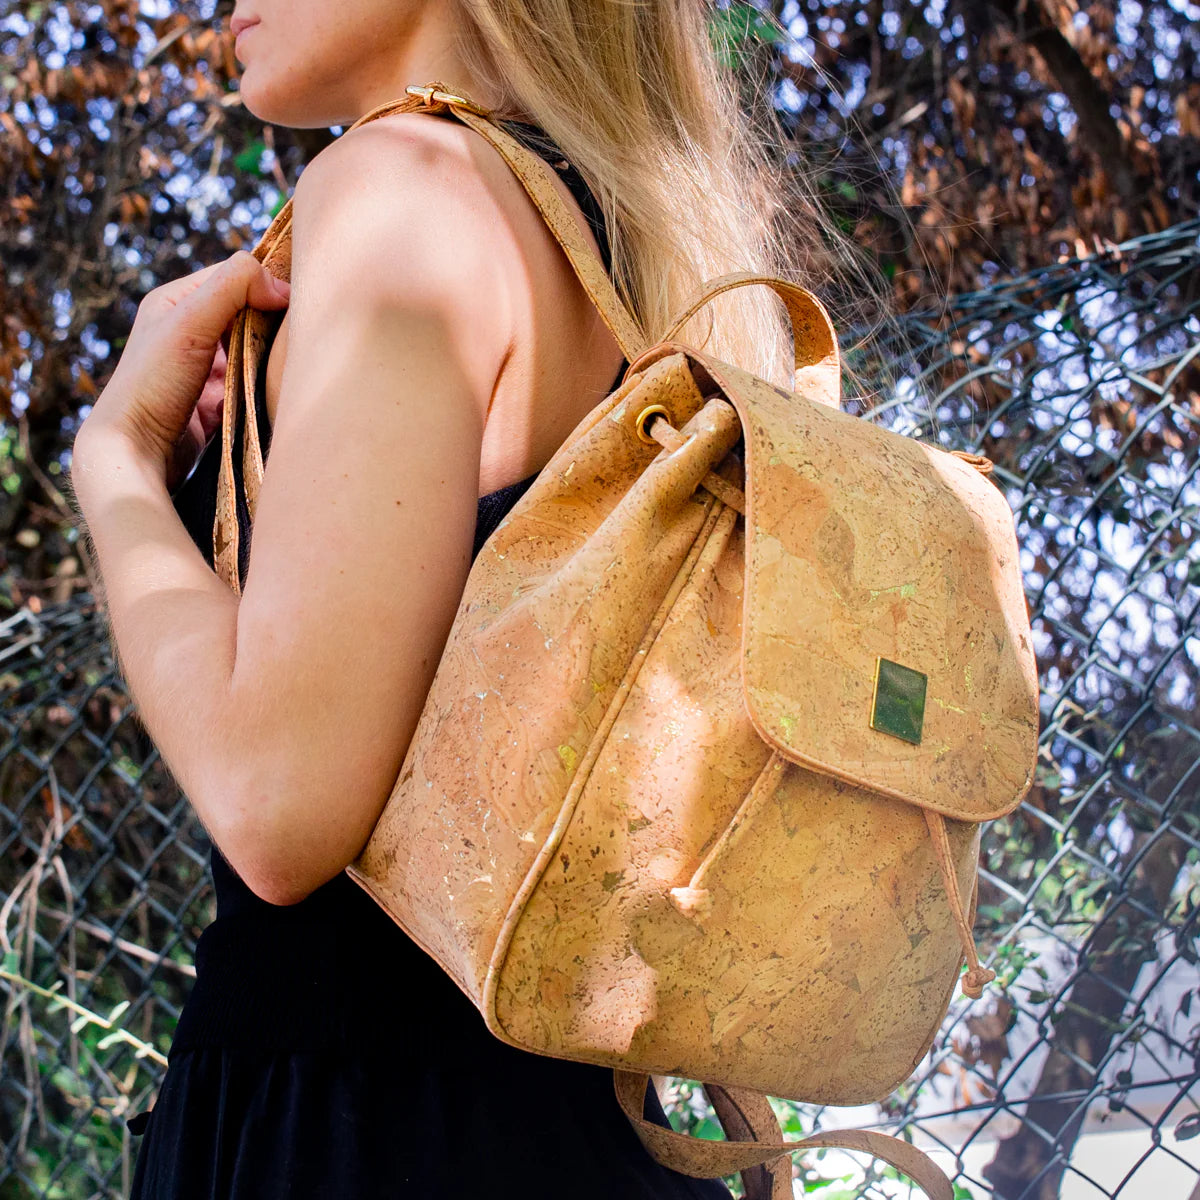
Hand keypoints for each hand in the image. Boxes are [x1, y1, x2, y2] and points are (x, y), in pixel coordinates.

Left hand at [80, 251, 289, 491]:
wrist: (135, 451)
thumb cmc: (152, 383)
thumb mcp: (189, 323)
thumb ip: (232, 288)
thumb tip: (280, 285)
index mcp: (177, 301)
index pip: (234, 276)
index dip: (267, 283)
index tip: (300, 301)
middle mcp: (190, 331)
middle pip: (248, 313)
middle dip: (276, 320)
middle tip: (307, 330)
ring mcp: (205, 367)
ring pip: (254, 349)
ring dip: (275, 354)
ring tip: (301, 358)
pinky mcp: (217, 400)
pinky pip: (253, 383)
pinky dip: (269, 384)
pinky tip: (287, 387)